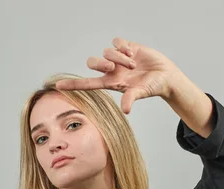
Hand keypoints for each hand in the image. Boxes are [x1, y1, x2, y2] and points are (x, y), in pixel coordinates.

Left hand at [55, 37, 180, 113]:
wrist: (165, 76)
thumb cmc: (152, 87)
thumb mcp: (141, 93)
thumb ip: (131, 98)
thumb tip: (125, 110)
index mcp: (111, 83)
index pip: (87, 84)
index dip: (73, 84)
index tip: (58, 85)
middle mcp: (111, 70)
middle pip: (92, 63)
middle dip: (100, 63)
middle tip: (113, 67)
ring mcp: (117, 58)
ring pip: (106, 52)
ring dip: (119, 57)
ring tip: (132, 64)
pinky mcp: (126, 47)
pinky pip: (116, 42)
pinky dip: (124, 47)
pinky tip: (133, 53)